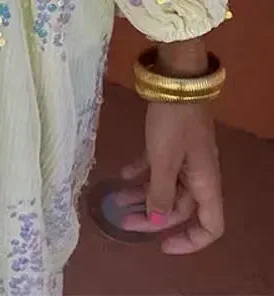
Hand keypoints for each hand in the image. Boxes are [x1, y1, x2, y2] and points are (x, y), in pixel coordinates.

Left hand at [118, 100, 223, 253]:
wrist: (175, 80)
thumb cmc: (173, 122)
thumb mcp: (164, 160)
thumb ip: (160, 192)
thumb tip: (157, 221)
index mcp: (205, 183)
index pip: (210, 226)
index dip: (190, 241)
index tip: (161, 245)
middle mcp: (198, 174)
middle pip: (179, 208)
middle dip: (152, 218)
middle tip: (122, 221)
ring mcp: (184, 156)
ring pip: (165, 186)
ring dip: (142, 196)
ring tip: (114, 200)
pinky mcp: (170, 140)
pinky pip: (157, 165)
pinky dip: (141, 172)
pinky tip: (122, 174)